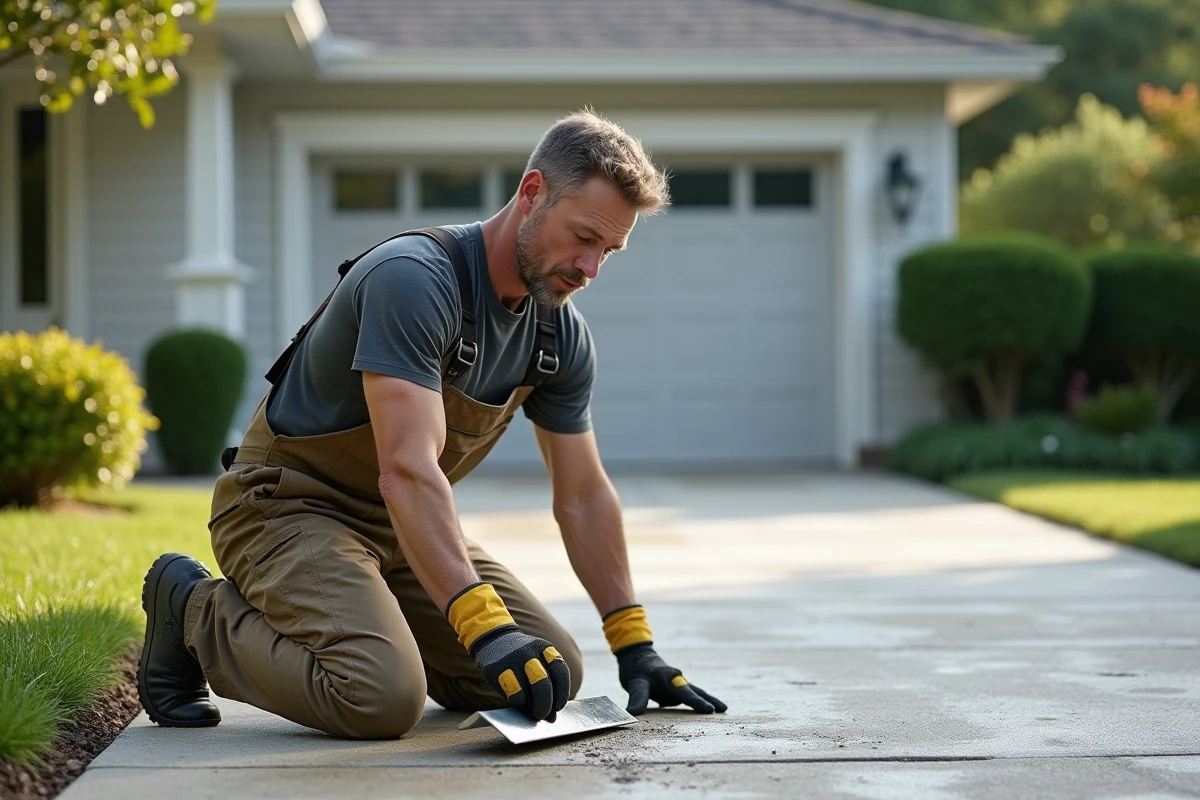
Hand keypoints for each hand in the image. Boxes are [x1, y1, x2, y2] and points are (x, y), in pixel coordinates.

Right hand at [446, 582, 569, 721]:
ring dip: (534, 705)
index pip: (560, 671)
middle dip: (546, 704)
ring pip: (529, 688)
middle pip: (544, 683)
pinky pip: (513, 691)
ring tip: (532, 712)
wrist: (493, 639)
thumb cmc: (520, 660)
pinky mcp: (497, 668)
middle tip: (543, 714)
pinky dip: (518, 700)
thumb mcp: (535, 663)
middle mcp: (530, 652)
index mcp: (545, 649)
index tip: (559, 707)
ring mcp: (513, 658)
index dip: (562, 692)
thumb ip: (545, 685)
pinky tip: (517, 700)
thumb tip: (552, 717)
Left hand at [616, 642, 726, 715]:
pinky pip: (690, 695)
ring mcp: (678, 683)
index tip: (709, 710)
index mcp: (668, 677)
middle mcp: (677, 679)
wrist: (637, 656)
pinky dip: (700, 700)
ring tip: (723, 709)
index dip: (696, 702)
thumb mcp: (634, 682)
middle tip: (724, 709)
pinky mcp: (677, 688)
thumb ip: (637, 697)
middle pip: (695, 691)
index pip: (683, 692)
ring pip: (696, 692)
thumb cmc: (636, 669)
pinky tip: (710, 707)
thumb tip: (634, 713)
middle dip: (708, 700)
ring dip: (708, 699)